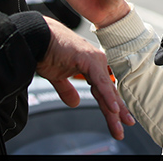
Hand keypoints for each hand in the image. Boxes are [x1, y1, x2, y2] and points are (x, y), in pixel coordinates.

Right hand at [36, 17, 134, 139]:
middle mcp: (96, 62)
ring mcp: (94, 60)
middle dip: (118, 110)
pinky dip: (106, 95)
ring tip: (121, 123)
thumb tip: (75, 103)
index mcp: (91, 66)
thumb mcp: (58, 76)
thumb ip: (68, 89)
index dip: (111, 106)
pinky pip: (99, 82)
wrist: (36, 37)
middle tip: (127, 125)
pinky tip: (113, 108)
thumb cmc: (47, 51)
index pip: (104, 90)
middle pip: (109, 91)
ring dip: (114, 108)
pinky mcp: (88, 59)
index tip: (118, 120)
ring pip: (107, 89)